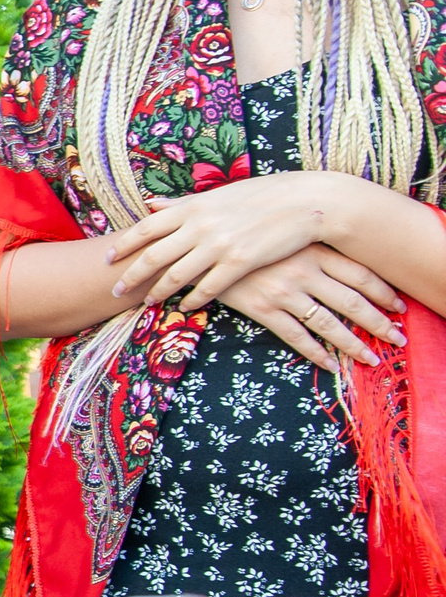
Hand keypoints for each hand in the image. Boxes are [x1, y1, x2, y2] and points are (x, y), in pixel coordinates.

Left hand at [107, 171, 378, 310]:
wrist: (305, 202)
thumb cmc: (260, 197)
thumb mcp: (216, 194)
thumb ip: (181, 203)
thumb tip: (150, 203)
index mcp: (192, 207)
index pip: (146, 227)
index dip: (123, 245)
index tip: (106, 258)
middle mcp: (199, 225)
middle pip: (153, 255)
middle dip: (131, 275)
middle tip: (115, 290)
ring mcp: (218, 244)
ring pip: (176, 274)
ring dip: (158, 291)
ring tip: (146, 301)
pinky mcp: (240, 262)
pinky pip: (208, 287)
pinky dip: (192, 299)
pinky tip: (183, 307)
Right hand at [212, 243, 404, 371]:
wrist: (198, 245)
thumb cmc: (241, 234)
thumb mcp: (281, 232)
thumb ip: (307, 241)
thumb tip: (334, 250)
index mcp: (312, 250)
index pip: (360, 273)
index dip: (383, 291)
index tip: (399, 305)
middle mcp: (303, 271)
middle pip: (352, 302)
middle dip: (379, 323)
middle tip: (398, 338)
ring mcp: (283, 292)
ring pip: (328, 323)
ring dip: (353, 344)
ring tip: (370, 358)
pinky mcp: (262, 309)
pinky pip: (295, 336)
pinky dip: (316, 353)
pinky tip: (330, 365)